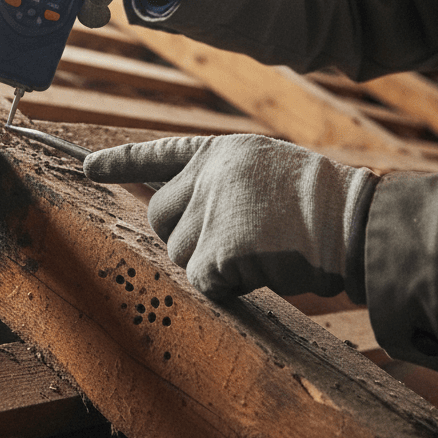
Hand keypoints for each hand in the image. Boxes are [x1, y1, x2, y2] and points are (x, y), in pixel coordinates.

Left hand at [84, 134, 376, 300]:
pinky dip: (227, 285)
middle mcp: (205, 177)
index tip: (89, 168)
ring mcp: (208, 212)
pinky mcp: (217, 250)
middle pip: (159, 217)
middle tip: (230, 241)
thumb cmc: (316, 202)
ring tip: (259, 248)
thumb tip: (178, 215)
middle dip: (183, 236)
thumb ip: (219, 183)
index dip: (121, 162)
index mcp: (218, 152)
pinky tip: (259, 268)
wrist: (349, 220)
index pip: (157, 154)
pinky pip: (203, 281)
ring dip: (212, 263)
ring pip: (180, 254)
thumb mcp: (262, 170)